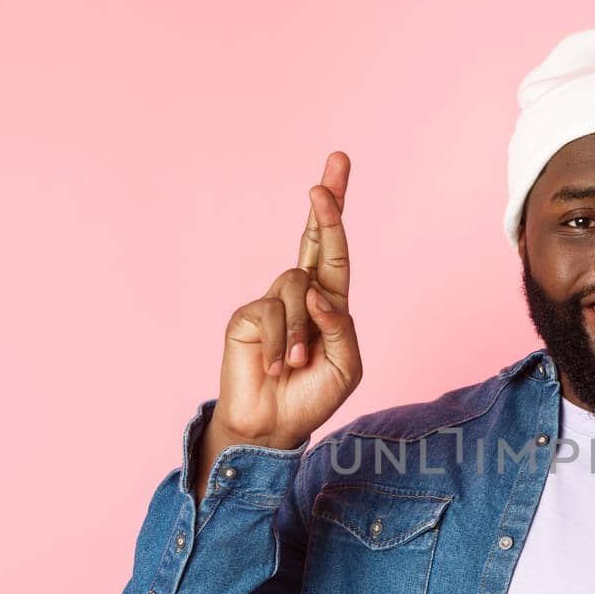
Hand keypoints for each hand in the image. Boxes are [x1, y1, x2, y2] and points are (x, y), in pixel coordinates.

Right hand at [211, 151, 361, 449]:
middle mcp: (301, 294)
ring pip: (298, 286)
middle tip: (333, 170)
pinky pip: (274, 311)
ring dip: (304, 331)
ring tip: (297, 364)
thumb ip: (341, 326)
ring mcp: (273, 301)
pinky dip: (284, 341)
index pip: (333, 250)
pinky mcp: (248, 315)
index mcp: (329, 302)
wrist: (272, 426)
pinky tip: (278, 366)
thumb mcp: (346, 365)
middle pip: (312, 238)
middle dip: (328, 203)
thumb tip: (318, 291)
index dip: (335, 211)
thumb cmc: (313, 396)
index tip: (338, 166)